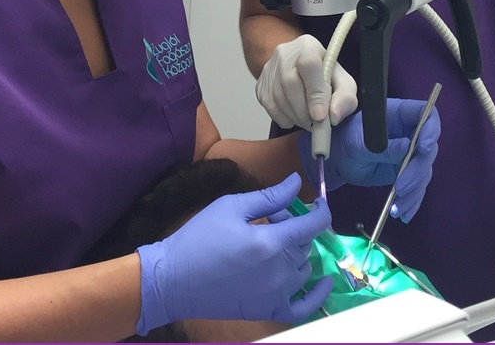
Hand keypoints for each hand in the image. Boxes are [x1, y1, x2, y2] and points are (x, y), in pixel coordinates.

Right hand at [136, 173, 334, 333]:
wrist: (172, 280)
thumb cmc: (198, 238)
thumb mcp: (231, 207)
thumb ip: (269, 196)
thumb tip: (297, 183)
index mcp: (270, 242)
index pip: (312, 225)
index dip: (321, 211)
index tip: (319, 204)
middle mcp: (278, 271)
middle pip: (304, 244)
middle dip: (293, 227)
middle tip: (270, 219)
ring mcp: (275, 294)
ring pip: (303, 268)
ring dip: (296, 253)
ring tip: (272, 244)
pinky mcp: (267, 311)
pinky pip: (303, 307)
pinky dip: (316, 295)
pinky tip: (322, 282)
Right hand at [256, 34, 357, 128]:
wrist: (301, 71)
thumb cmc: (325, 76)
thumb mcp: (343, 83)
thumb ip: (345, 98)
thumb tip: (334, 115)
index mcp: (308, 46)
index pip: (309, 64)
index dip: (315, 93)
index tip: (320, 116)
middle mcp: (284, 53)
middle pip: (290, 83)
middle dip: (304, 111)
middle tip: (315, 124)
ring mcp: (269, 68)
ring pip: (278, 97)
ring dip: (295, 117)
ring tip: (308, 121)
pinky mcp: (260, 84)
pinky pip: (269, 107)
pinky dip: (284, 118)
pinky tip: (295, 117)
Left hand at [300, 98, 440, 222]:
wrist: (338, 160)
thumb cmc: (344, 140)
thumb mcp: (359, 142)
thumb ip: (383, 146)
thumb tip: (409, 147)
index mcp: (399, 114)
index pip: (427, 115)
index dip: (431, 129)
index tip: (424, 148)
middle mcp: (410, 132)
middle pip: (428, 149)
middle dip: (417, 170)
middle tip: (401, 187)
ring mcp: (410, 153)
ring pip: (424, 171)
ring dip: (414, 191)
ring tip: (397, 208)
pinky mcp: (407, 172)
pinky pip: (416, 186)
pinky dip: (411, 201)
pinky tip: (402, 213)